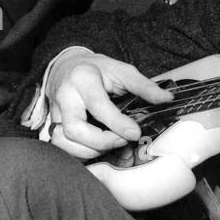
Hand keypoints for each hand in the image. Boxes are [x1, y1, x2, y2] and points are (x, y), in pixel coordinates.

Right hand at [46, 52, 173, 159]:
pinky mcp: (52, 124)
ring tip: (111, 144)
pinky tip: (97, 149)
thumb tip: (167, 99)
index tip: (135, 133)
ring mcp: (55, 112)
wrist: (68, 66)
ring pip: (64, 142)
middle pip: (75, 130)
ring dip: (90, 151)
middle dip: (101, 142)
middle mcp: (65, 96)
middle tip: (122, 140)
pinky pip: (62, 146)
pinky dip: (80, 153)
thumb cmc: (98, 69)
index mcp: (83, 79)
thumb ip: (144, 86)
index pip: (98, 106)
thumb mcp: (122, 70)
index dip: (117, 124)